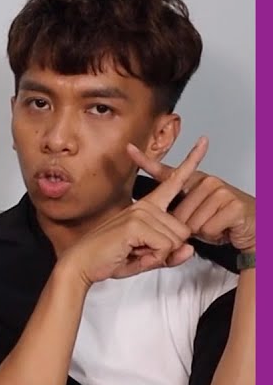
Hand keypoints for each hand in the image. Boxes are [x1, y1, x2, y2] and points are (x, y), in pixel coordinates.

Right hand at [59, 137, 208, 287]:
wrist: (80, 264)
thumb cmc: (108, 259)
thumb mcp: (146, 258)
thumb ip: (171, 254)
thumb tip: (189, 249)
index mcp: (146, 207)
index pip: (173, 181)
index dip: (191, 162)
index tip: (204, 141)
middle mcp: (145, 205)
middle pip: (183, 231)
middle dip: (167, 250)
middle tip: (139, 251)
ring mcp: (140, 212)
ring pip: (176, 241)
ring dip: (157, 255)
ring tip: (132, 252)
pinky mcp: (136, 224)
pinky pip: (164, 247)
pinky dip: (152, 259)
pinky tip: (132, 253)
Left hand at [128, 137, 255, 251]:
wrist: (256, 228)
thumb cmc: (222, 222)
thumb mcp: (193, 218)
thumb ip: (174, 217)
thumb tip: (157, 218)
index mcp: (194, 183)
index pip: (166, 172)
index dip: (145, 161)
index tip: (129, 149)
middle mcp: (206, 182)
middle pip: (176, 214)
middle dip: (185, 228)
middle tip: (205, 223)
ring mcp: (220, 191)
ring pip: (190, 224)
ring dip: (201, 232)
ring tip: (215, 225)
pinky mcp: (231, 204)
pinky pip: (206, 229)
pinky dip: (213, 235)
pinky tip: (223, 228)